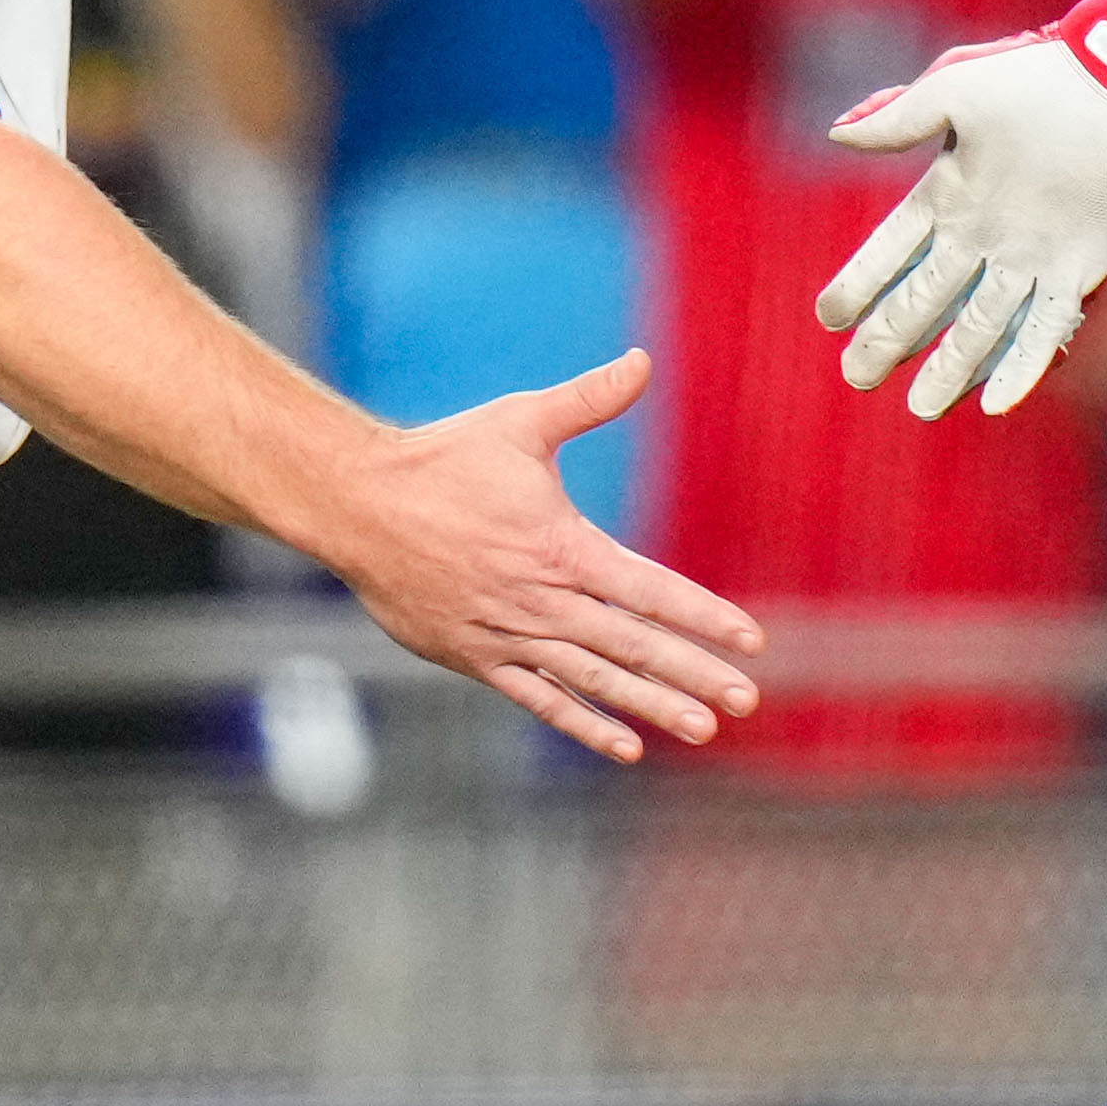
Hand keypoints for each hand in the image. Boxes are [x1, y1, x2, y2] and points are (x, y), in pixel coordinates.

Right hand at [323, 354, 760, 759]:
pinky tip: (627, 745)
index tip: (751, 640)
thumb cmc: (442, 459)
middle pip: (632, 646)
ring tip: (702, 728)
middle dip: (693, 674)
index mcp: (562, 547)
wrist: (356, 505)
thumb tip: (643, 360)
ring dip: (651, 706)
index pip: (649, 590)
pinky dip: (584, 723)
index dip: (703, 617)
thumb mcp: (519, 421)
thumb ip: (588, 399)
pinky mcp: (476, 657)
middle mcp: (542, 601)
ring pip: (594, 679)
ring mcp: (508, 635)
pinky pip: (540, 699)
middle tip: (746, 700)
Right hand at [814, 0, 1106, 417]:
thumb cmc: (1037, 75)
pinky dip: (1023, 366)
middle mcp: (985, 235)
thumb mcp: (958, 86)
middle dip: (890, 340)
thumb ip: (899, 116)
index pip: (891, 249)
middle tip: (857, 376)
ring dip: (950, 367)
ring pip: (980, 325)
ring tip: (921, 408)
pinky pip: (1046, 327)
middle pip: (927, 299)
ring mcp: (1030, 258)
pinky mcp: (1077, 270)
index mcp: (950, 193)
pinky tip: (998, 403)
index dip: (860, 282)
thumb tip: (838, 133)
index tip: (829, 317)